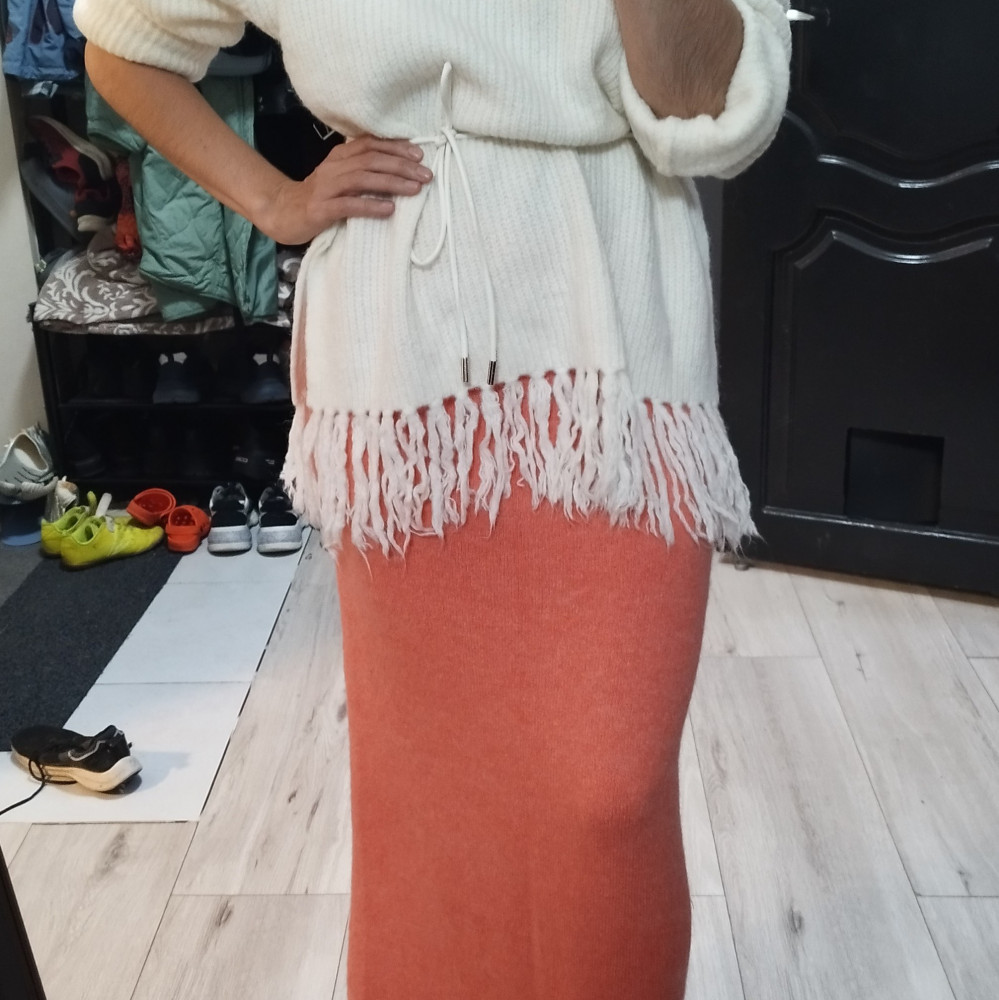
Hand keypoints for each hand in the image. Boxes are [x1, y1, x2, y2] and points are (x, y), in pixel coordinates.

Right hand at [258, 135, 433, 244]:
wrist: (284, 212)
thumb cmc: (319, 197)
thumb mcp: (340, 177)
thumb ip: (361, 170)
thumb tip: (397, 166)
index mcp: (340, 157)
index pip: (370, 145)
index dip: (395, 147)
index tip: (419, 154)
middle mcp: (334, 167)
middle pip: (371, 160)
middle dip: (401, 165)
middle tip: (426, 174)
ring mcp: (327, 188)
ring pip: (363, 179)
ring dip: (391, 182)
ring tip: (414, 189)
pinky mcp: (322, 209)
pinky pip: (349, 206)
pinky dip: (371, 206)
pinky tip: (389, 209)